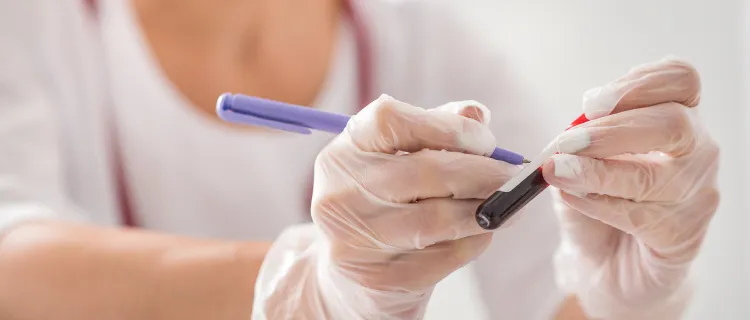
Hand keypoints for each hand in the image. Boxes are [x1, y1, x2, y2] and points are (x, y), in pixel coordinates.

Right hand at [253, 95, 517, 318]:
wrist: (352, 278)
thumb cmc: (385, 205)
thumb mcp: (397, 160)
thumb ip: (436, 128)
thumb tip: (476, 114)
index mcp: (342, 152)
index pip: (390, 120)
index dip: (447, 126)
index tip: (486, 141)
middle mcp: (339, 194)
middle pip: (425, 170)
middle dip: (482, 172)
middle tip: (512, 177)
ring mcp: (356, 240)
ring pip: (439, 218)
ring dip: (485, 210)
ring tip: (506, 207)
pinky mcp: (380, 279)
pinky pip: (445, 255)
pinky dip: (473, 242)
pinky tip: (479, 234)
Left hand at [542, 58, 719, 318]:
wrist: (604, 260)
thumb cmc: (596, 196)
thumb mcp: (580, 156)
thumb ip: (579, 138)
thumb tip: (569, 135)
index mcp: (674, 114)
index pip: (679, 80)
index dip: (638, 84)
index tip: (591, 103)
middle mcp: (696, 149)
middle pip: (674, 124)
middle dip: (612, 132)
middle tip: (566, 143)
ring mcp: (696, 193)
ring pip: (655, 176)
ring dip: (598, 172)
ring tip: (559, 171)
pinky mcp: (683, 235)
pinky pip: (642, 216)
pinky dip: (600, 204)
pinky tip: (574, 198)